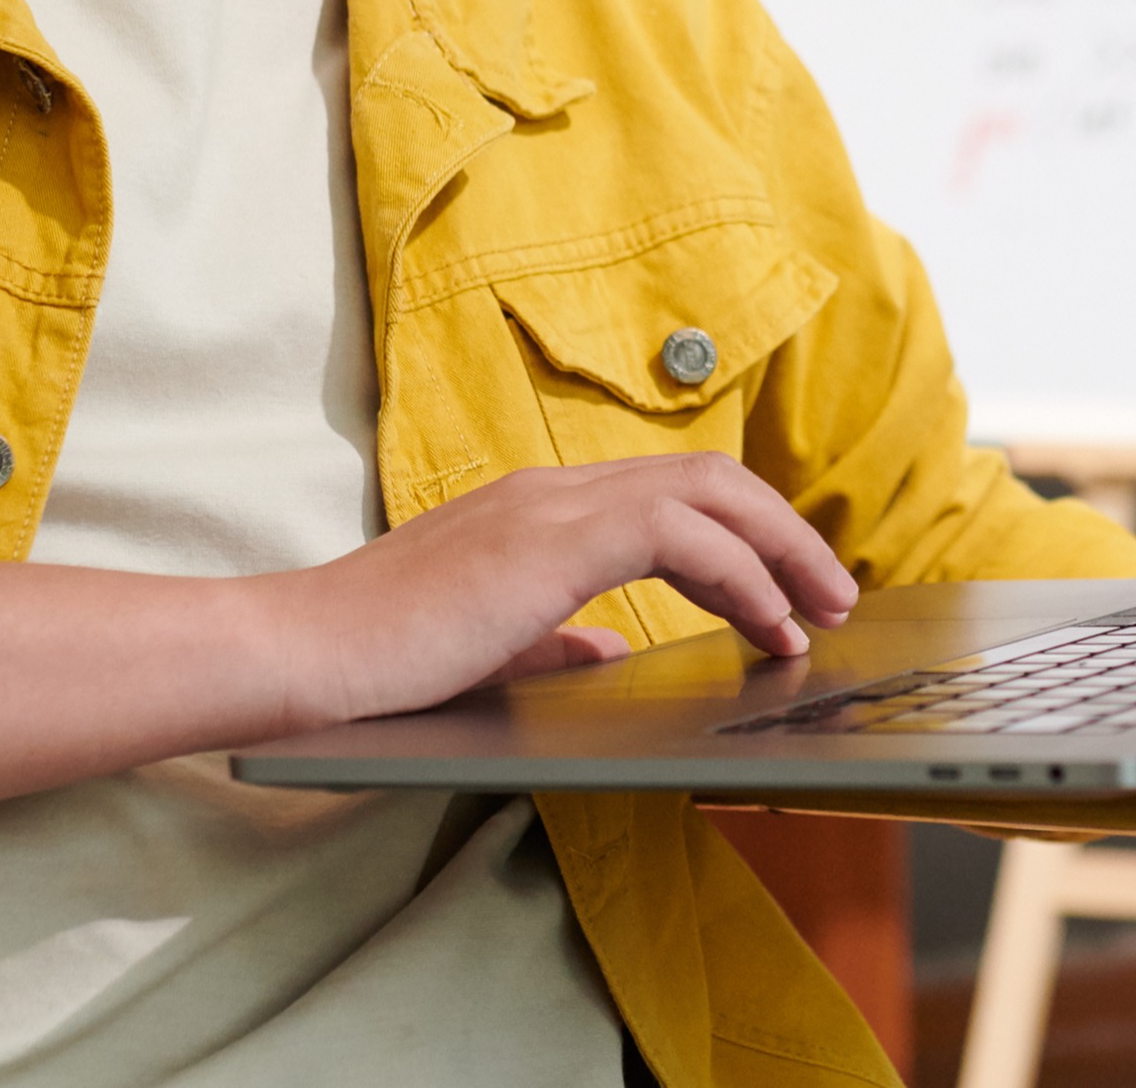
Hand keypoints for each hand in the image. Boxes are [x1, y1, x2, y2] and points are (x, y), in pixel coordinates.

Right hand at [257, 453, 861, 729]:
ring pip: (707, 492)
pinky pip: (678, 534)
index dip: (743, 534)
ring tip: (821, 609)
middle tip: (832, 593)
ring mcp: (550, 506)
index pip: (667, 490)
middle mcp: (551, 488)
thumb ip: (550, 637)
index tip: (787, 591)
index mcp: (536, 508)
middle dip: (783, 530)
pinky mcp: (550, 541)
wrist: (302, 654)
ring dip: (780, 550)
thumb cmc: (377, 662)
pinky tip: (766, 622)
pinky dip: (740, 574)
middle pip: (706, 475)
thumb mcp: (485, 643)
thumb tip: (609, 646)